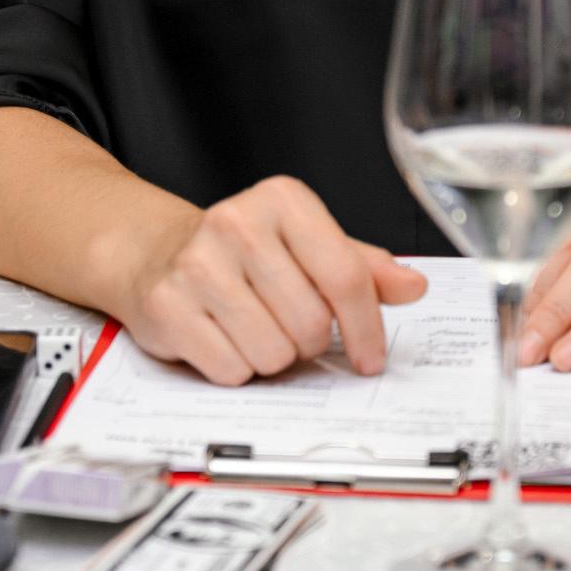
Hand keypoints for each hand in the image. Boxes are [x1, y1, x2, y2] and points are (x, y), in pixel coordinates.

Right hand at [120, 175, 426, 385]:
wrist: (157, 252)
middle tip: (290, 327)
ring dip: (272, 356)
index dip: (367, 328)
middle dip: (309, 341)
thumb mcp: (306, 246)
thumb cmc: (244, 253)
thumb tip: (413, 286)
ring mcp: (197, 263)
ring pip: (272, 352)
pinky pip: (230, 369)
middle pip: (311, 323)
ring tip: (254, 329)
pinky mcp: (167, 304)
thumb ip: (361, 267)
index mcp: (283, 201)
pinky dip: (235, 368)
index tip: (371, 359)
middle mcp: (237, 222)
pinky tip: (224, 338)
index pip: (346, 275)